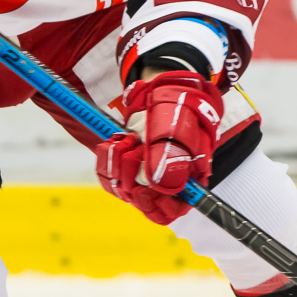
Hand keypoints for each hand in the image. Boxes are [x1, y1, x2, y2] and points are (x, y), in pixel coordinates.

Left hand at [94, 71, 223, 224]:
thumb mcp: (177, 126)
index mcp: (189, 178)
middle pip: (144, 202)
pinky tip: (115, 141)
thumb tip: (160, 186)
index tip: (142, 189)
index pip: (171, 210)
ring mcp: (146, 173)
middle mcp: (167, 180)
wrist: (162, 86)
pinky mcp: (128, 164)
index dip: (156, 205)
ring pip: (123, 189)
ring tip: (126, 139)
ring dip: (117, 165)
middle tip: (131, 150)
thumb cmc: (178, 105)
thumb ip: (170, 156)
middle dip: (131, 179)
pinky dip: (107, 159)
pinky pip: (109, 175)